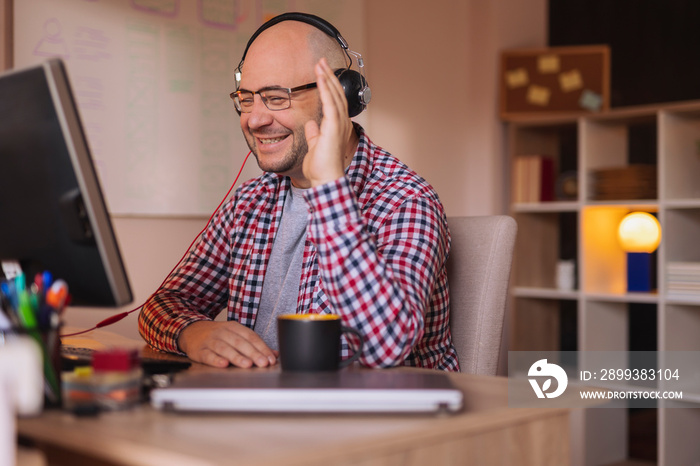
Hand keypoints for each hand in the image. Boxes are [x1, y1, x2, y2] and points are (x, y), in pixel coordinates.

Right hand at [177, 320, 277, 367]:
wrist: (192, 331)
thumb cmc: (219, 335)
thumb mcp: (236, 335)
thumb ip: (255, 345)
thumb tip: (275, 355)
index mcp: (234, 327)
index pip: (251, 337)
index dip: (262, 348)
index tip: (270, 358)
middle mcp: (223, 332)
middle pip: (240, 342)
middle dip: (253, 353)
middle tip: (263, 363)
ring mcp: (210, 341)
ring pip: (225, 348)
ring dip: (237, 357)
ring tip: (247, 365)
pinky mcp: (199, 350)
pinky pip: (208, 355)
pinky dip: (216, 360)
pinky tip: (224, 364)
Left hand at [303, 58, 354, 186]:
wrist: (325, 179)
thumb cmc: (321, 167)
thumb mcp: (314, 146)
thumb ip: (314, 134)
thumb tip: (311, 124)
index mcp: (337, 126)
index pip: (334, 100)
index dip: (329, 85)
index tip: (322, 72)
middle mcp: (341, 123)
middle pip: (336, 93)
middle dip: (329, 76)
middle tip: (322, 61)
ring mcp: (339, 124)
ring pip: (334, 95)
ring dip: (327, 78)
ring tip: (320, 64)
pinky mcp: (333, 126)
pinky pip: (330, 103)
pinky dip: (325, 88)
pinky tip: (320, 77)